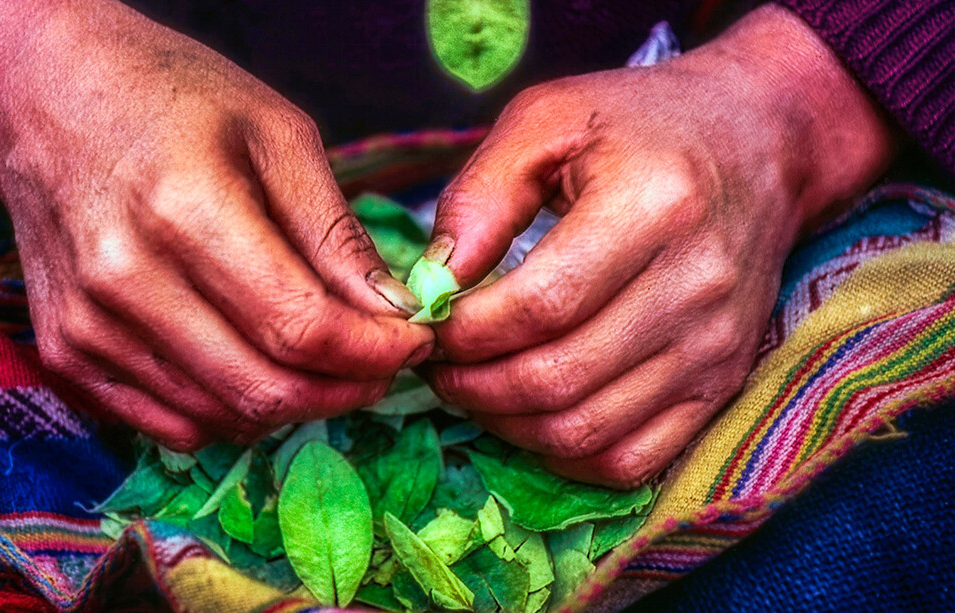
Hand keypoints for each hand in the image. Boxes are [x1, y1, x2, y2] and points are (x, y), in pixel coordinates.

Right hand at [0, 0, 432, 448]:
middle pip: (264, 390)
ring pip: (222, 419)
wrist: (41, 94)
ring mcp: (87, 327)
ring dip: (293, 403)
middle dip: (346, 391)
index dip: (374, 352)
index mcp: (184, 211)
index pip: (301, 328)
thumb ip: (334, 233)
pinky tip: (252, 364)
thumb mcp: (274, 134)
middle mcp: (125, 282)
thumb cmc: (170, 96)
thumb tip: (393, 312)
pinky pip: (170, 427)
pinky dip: (230, 411)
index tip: (414, 341)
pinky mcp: (67, 353)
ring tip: (322, 359)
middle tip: (380, 363)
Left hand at [419, 5, 893, 486]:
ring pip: (587, 431)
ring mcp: (715, 347)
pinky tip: (531, 414)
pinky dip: (566, 452)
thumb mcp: (548, 120)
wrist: (757, 144)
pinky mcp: (721, 385)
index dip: (466, 330)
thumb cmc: (640, 125)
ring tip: (474, 384)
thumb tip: (431, 285)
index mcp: (654, 207)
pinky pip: (632, 460)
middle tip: (438, 362)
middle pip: (558, 378)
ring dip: (508, 422)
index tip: (429, 323)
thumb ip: (480, 196)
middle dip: (472, 384)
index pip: (540, 306)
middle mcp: (696, 287)